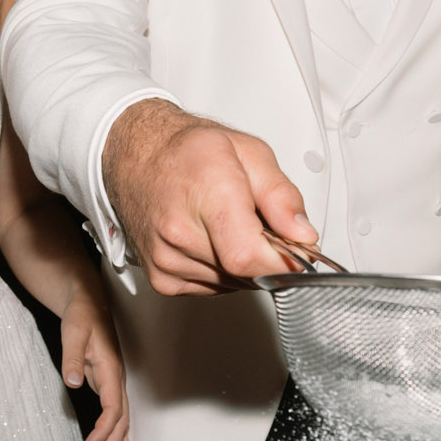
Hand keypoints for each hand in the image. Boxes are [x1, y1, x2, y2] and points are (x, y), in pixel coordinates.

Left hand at [59, 291, 129, 440]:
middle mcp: (116, 379)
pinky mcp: (106, 382)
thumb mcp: (72, 333)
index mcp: (110, 369)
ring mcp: (113, 382)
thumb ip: (72, 358)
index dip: (103, 430)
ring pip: (121, 419)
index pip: (113, 408)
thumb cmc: (80, 316)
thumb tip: (73, 383)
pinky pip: (115, 413)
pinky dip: (115, 433)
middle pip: (121, 420)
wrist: (87, 302)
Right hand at [102, 99, 316, 295]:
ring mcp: (167, 260)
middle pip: (247, 272)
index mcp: (207, 194)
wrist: (136, 157)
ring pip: (234, 284)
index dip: (284, 263)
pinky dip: (223, 270)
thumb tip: (303, 235)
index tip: (298, 252)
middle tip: (261, 224)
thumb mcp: (249, 152)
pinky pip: (213, 288)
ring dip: (245, 263)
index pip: (249, 257)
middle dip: (268, 256)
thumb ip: (282, 195)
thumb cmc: (188, 151)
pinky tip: (213, 240)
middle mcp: (179, 232)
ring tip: (231, 225)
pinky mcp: (162, 280)